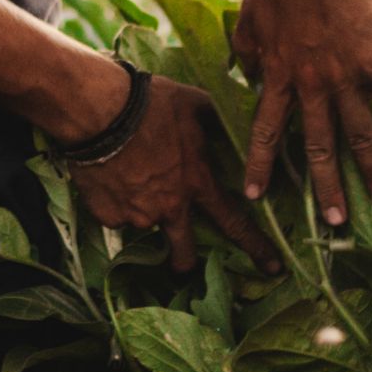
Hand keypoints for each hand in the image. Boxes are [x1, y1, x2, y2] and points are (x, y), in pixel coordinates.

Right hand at [69, 75, 281, 274]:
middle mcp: (170, 208)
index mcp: (197, 183)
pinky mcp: (106, 216)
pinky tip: (107, 178)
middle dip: (185, 262)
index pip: (235, 224)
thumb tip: (232, 117)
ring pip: (143, 226)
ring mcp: (136, 216)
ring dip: (142, 214)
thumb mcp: (192, 103)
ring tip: (128, 185)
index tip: (273, 269)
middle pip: (184, 253)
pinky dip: (114, 203)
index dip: (256, 247)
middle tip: (182, 258)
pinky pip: (114, 216)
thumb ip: (213, 118)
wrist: (97, 112)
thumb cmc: (150, 104)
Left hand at [231, 0, 371, 225]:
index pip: (266, 129)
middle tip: (334, 223)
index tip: (254, 195)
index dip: (260, 163)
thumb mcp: (250, 15)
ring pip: (360, 134)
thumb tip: (245, 73)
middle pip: (317, 145)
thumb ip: (247, 48)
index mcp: (278, 73)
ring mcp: (345, 73)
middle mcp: (311, 82)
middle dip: (325, 187)